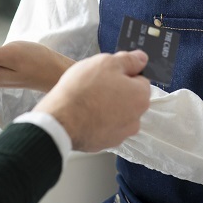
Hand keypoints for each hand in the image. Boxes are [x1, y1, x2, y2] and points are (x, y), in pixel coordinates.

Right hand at [34, 51, 150, 152]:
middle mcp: (136, 119)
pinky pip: (105, 127)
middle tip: (95, 85)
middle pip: (129, 98)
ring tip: (87, 100)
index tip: (108, 73)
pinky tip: (83, 114)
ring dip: (107, 107)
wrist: (61, 120)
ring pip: (117, 114)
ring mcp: (120, 134)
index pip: (140, 79)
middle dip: (116, 91)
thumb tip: (142, 59)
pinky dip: (97, 121)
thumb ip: (128, 60)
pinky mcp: (105, 143)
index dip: (123, 73)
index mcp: (141, 97)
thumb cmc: (84, 89)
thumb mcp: (107, 62)